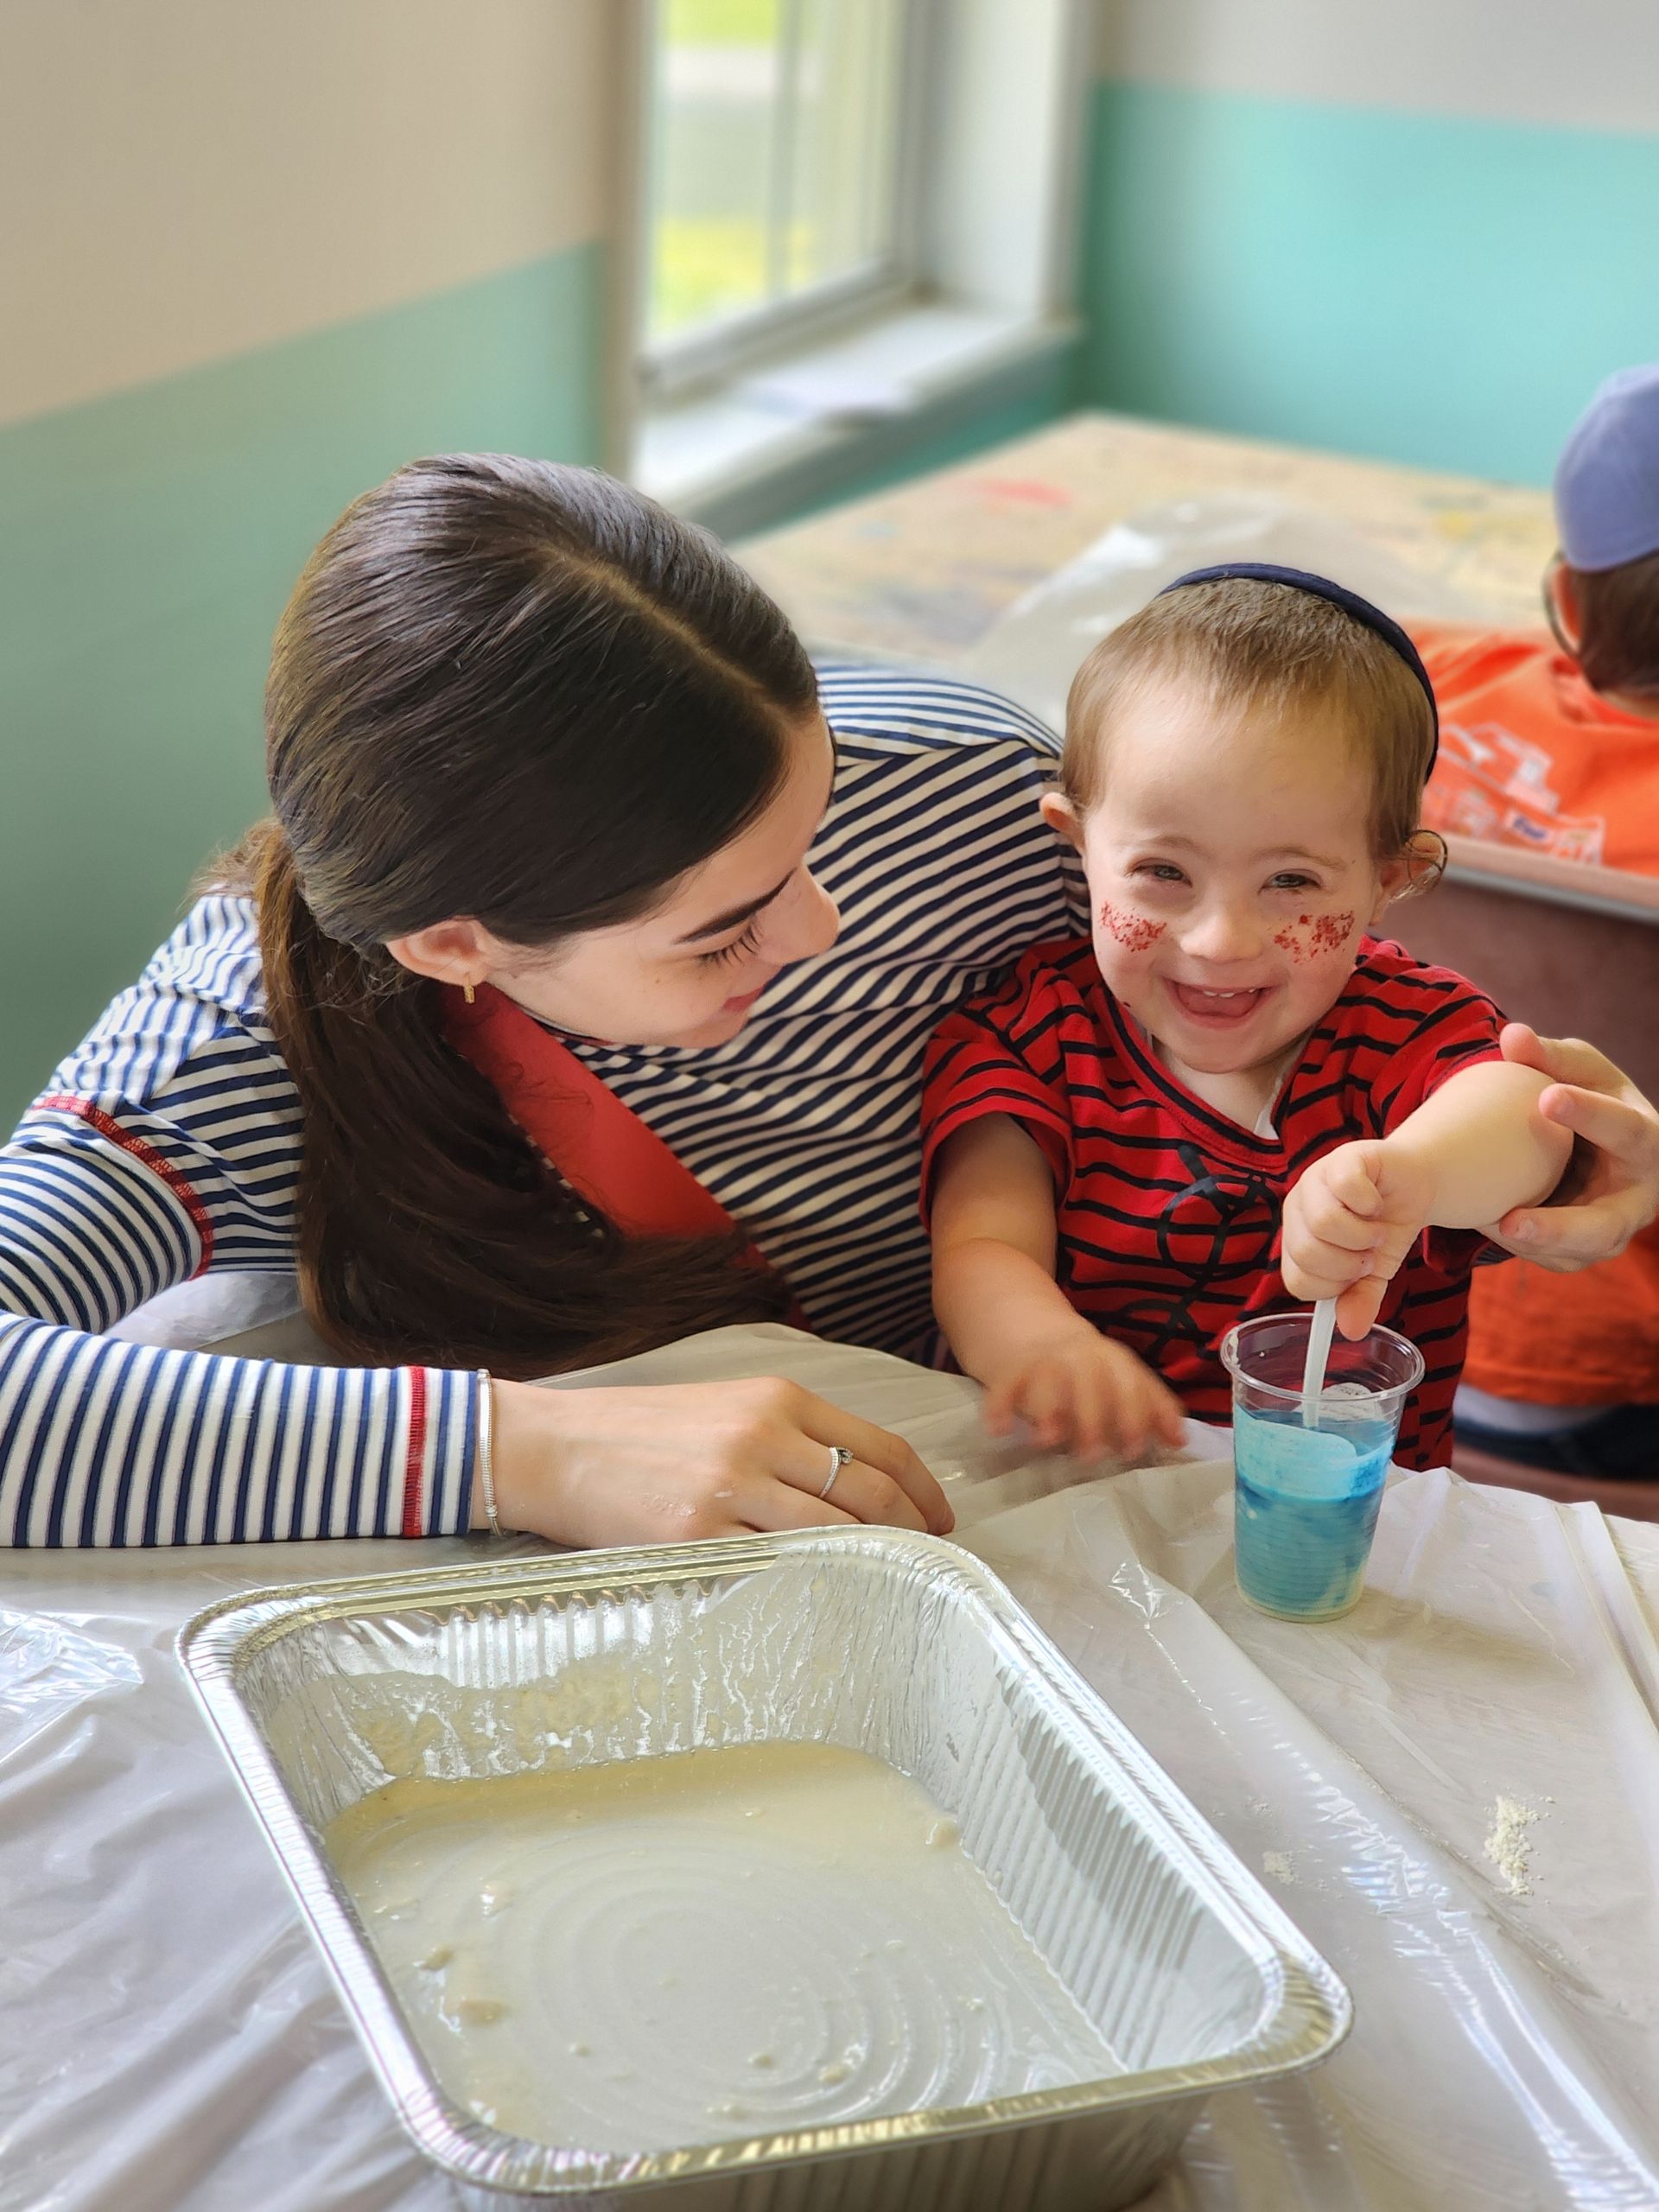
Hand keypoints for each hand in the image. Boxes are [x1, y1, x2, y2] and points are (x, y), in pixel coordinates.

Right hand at [487, 1377, 951, 1545]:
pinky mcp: (697, 1533)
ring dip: (872, 1563)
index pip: (881, 1447)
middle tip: (929, 1561)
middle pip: (871, 1493)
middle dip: (913, 1533)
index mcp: (776, 1399)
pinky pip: (774, 1567)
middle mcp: (762, 1436)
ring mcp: (730, 1486)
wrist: (554, 1446)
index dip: (924, 1491)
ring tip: (887, 1585)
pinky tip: (822, 1598)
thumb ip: (789, 1438)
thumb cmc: (640, 1431)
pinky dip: (808, 1584)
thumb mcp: (725, 1408)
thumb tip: (859, 1490)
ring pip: (835, 1534)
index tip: (942, 1520)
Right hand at [980, 1324, 1185, 1460]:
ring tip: (1047, 1442)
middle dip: (1093, 1417)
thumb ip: (1152, 1411)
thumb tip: (1180, 1442)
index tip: (1132, 1451)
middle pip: (1090, 1379)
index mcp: (1114, 1360)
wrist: (1039, 1335)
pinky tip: (999, 1431)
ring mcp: (1044, 1360)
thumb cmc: (1093, 1373)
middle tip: (1091, 1456)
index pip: (1131, 1383)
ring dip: (1048, 1408)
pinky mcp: (1012, 1369)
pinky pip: (1003, 1384)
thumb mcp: (1126, 1382)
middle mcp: (1080, 1355)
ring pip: (1048, 1377)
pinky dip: (998, 1405)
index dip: (1134, 1416)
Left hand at [1281, 1140, 1434, 1336]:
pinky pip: (1346, 1189)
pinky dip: (1370, 1203)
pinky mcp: (1342, 1158)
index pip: (1298, 1281)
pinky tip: (1375, 1201)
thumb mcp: (1376, 1271)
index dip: (1334, 1286)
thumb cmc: (1386, 1226)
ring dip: (1362, 1235)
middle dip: (1349, 1263)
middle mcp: (1298, 1208)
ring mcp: (1316, 1180)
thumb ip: (1361, 1298)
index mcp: (1298, 1239)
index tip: (1358, 1274)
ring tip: (1375, 1230)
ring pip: (1324, 1223)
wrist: (1413, 1182)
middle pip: (1307, 1253)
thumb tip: (1351, 1330)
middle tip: (1368, 1253)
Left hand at [1490, 1024, 1658, 1268]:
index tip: (1548, 1096)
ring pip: (1575, 1253)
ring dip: (1531, 1247)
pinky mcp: (1582, 1252)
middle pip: (1604, 1225)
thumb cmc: (1588, 1099)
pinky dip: (1519, 1246)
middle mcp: (1637, 1197)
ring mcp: (1611, 1232)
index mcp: (1646, 1141)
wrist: (1590, 1146)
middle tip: (1511, 1220)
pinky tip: (1483, 1223)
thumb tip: (1512, 1035)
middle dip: (1559, 1227)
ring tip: (1489, 1228)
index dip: (1591, 1115)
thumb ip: (1551, 1056)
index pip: (1627, 1130)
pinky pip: (1551, 1258)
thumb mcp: (1579, 1071)